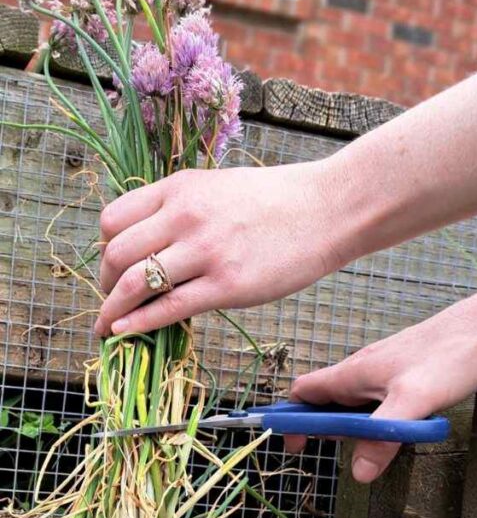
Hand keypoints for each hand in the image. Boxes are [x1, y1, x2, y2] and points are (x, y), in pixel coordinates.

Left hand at [94, 161, 340, 335]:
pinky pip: (167, 308)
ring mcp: (206, 251)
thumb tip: (155, 238)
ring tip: (110, 323)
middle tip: (112, 297)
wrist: (330, 209)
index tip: (113, 264)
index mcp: (181, 188)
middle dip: (104, 281)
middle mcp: (186, 216)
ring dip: (112, 307)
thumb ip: (185, 206)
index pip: (113, 219)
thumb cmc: (282, 200)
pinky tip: (125, 331)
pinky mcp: (228, 285)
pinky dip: (137, 323)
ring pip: (133, 283)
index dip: (105, 247)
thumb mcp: (222, 186)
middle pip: (115, 254)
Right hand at [284, 277, 476, 482]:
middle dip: (326, 429)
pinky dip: (382, 418)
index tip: (294, 447)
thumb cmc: (452, 353)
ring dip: (357, 426)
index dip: (292, 420)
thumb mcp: (413, 402)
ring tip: (371, 449)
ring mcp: (390, 369)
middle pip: (330, 401)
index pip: (304, 393)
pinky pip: (384, 399)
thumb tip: (358, 472)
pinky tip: (401, 430)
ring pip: (359, 401)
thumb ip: (383, 436)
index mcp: (355, 372)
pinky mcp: (412, 373)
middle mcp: (367, 368)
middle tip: (336, 455)